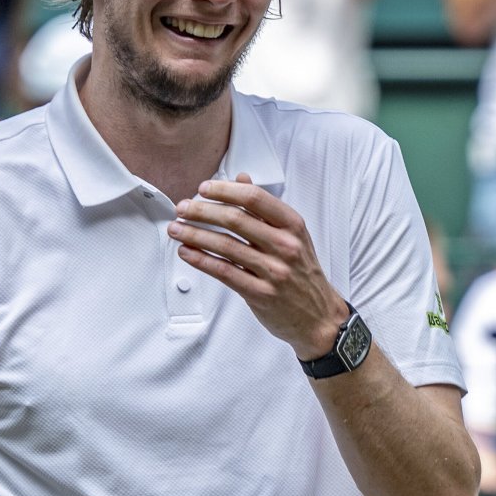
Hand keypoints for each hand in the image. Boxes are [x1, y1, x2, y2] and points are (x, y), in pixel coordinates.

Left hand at [167, 173, 345, 358]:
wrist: (319, 317)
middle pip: (235, 219)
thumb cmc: (303, 274)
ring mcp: (273, 271)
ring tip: (176, 229)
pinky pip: (224, 272)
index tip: (204, 188)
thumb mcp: (293, 235)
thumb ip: (265, 208)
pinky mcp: (260, 294)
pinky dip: (201, 260)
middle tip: (182, 208)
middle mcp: (285, 245)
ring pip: (225, 245)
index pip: (254, 198)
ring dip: (194, 234)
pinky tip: (186, 252)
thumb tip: (241, 178)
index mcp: (292, 225)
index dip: (224, 190)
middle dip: (201, 211)